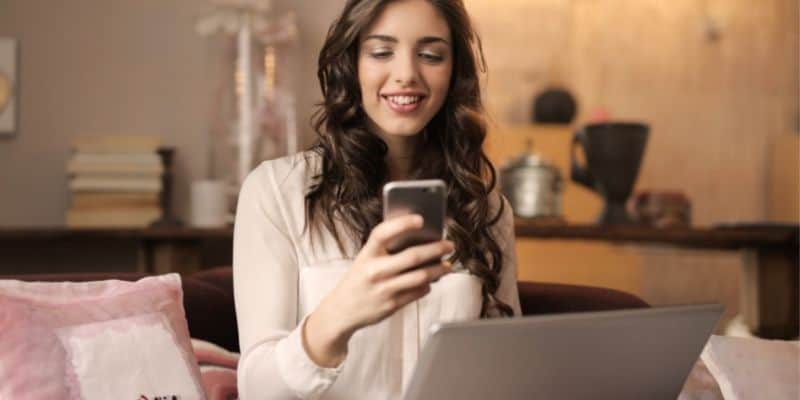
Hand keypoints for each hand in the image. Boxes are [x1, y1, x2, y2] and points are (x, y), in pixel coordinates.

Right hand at [304, 214, 452, 365]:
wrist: (342, 310)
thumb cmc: (359, 279)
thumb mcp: (365, 259)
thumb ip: (386, 249)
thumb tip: (420, 239)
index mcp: (366, 254)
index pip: (383, 233)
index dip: (402, 224)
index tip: (421, 219)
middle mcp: (374, 271)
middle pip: (412, 257)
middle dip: (436, 249)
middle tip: (449, 245)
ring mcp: (383, 289)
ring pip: (420, 276)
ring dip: (438, 269)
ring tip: (447, 265)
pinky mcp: (391, 305)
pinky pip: (418, 292)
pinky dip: (428, 285)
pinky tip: (432, 280)